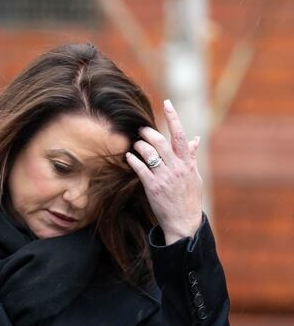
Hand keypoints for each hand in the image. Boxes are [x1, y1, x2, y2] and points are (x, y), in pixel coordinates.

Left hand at [126, 99, 203, 243]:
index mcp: (187, 163)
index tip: (167, 103)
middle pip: (160, 142)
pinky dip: (133, 160)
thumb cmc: (189, 198)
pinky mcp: (153, 187)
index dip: (173, 118)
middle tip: (142, 130)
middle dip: (148, 132)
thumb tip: (195, 139)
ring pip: (149, 153)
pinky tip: (129, 157)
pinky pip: (140, 168)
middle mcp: (176, 168)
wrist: (184, 222)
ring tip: (136, 145)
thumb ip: (191, 156)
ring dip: (139, 145)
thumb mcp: (194, 176)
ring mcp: (164, 177)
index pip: (180, 136)